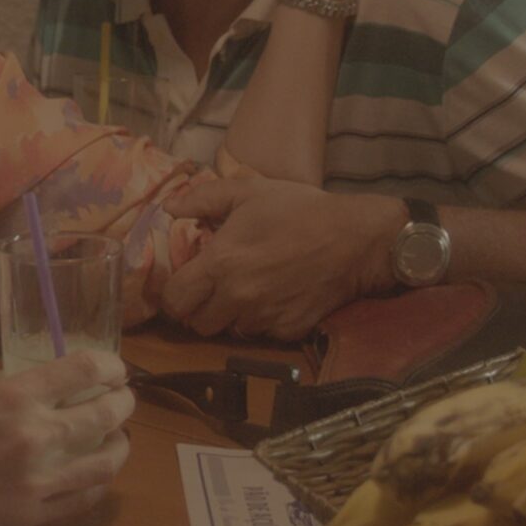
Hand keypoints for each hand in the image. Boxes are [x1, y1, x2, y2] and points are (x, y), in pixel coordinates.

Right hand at [0, 352, 133, 525]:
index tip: (113, 368)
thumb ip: (3, 381)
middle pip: (106, 415)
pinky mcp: (30, 515)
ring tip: (118, 436)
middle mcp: (35, 436)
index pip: (84, 370)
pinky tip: (97, 471)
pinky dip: (100, 480)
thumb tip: (36, 384)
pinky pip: (84, 498)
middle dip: (122, 402)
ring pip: (106, 461)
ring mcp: (36, 480)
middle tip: (122, 399)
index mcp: (15, 396)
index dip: (109, 365)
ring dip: (119, 444)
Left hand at [162, 177, 394, 340]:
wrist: (356, 239)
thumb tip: (169, 208)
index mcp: (220, 264)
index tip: (184, 283)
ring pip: (229, 330)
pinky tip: (275, 296)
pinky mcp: (288, 330)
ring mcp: (264, 318)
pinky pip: (262, 334)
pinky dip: (262, 320)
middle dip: (199, 308)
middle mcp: (237, 297)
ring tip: (246, 290)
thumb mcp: (248, 191)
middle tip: (212, 289)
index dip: (174, 294)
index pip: (174, 301)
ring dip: (230, 315)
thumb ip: (202, 198)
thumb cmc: (299, 210)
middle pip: (197, 324)